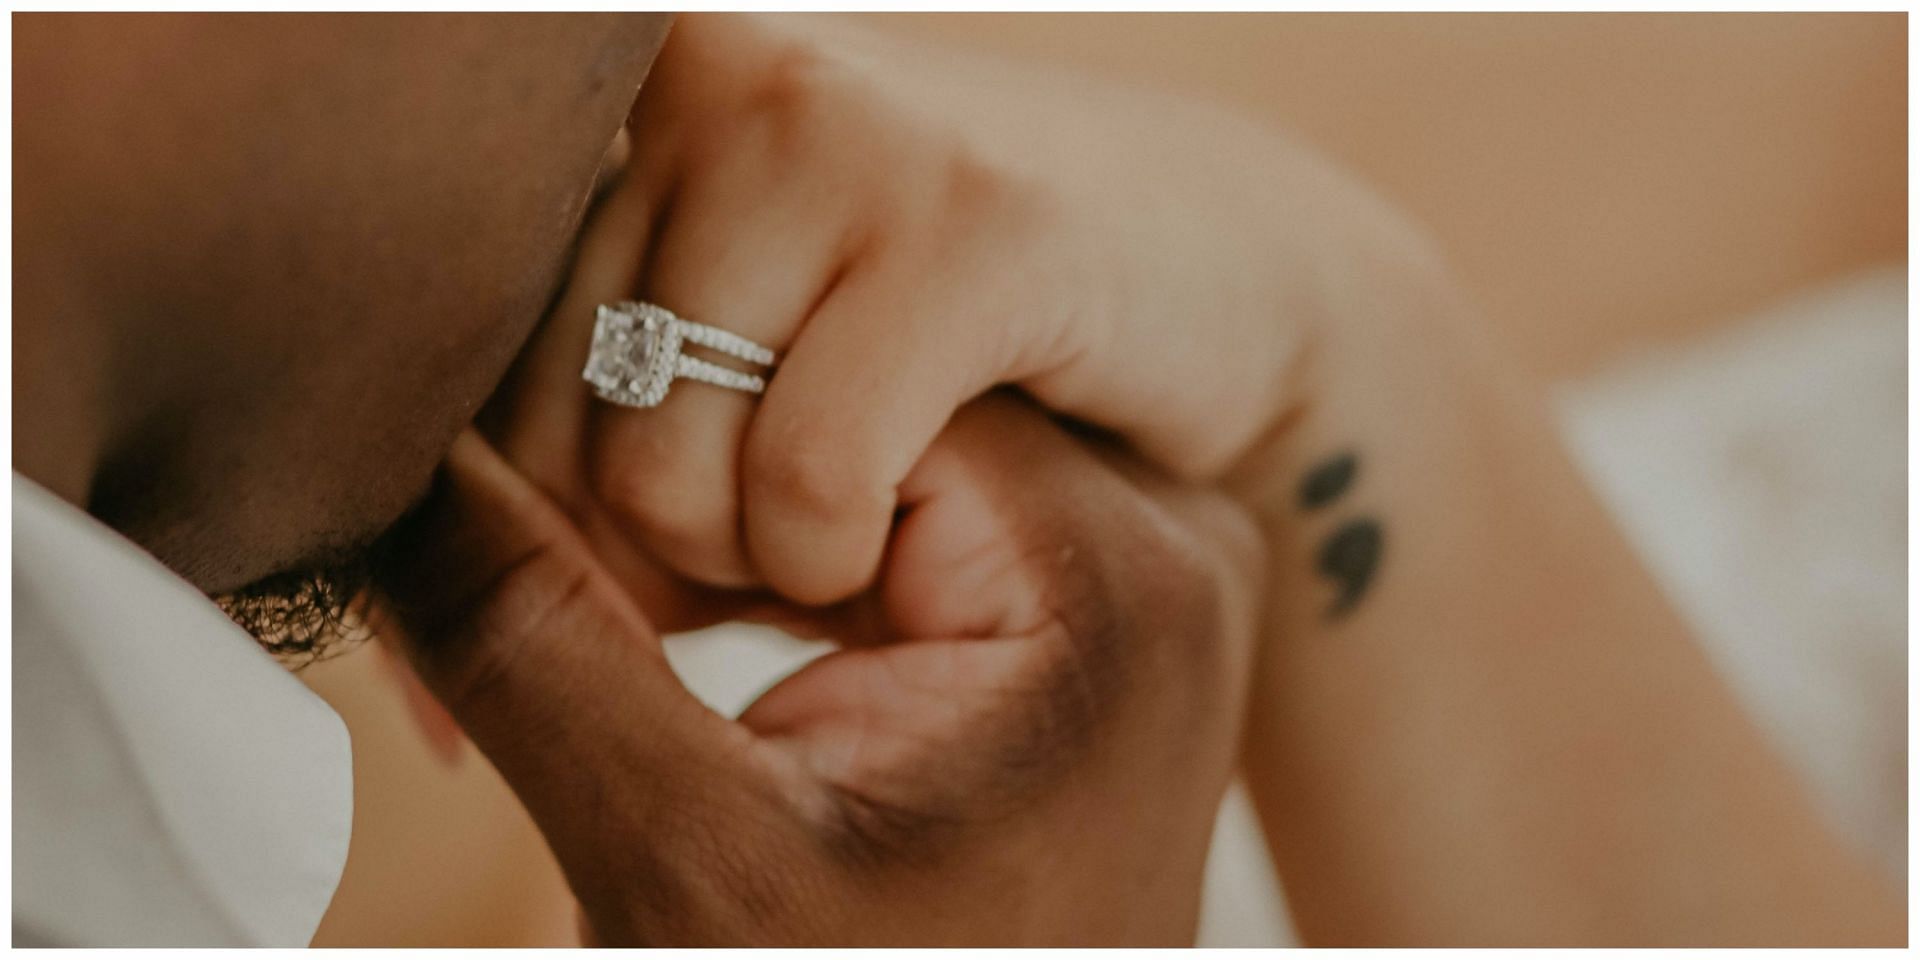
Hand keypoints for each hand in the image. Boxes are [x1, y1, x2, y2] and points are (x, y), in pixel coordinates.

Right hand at [371, 397, 1263, 944]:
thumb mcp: (685, 863)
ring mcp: (1130, 565)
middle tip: (603, 609)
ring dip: (723, 524)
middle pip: (867, 398)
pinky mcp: (1075, 599)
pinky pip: (900, 506)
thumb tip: (398, 444)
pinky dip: (778, 553)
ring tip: (654, 630)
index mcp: (1112, 572)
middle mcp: (1162, 535)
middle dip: (696, 491)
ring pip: (865, 440)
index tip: (600, 584)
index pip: (852, 384)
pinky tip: (708, 627)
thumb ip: (536, 640)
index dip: (680, 456)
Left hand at [497, 12, 1438, 604]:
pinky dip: (837, 556)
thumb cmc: (942, 337)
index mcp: (630, 92)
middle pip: (545, 438)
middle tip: (755, 566)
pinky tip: (891, 539)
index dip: (519, 525)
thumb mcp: (735, 364)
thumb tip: (428, 701)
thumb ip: (578, 458)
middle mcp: (709, 79)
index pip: (462, 365)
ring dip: (745, 570)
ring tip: (827, 539)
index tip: (620, 595)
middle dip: (641, 561)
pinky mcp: (971, 225)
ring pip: (660, 473)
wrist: (1212, 267)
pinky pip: (810, 479)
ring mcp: (839, 134)